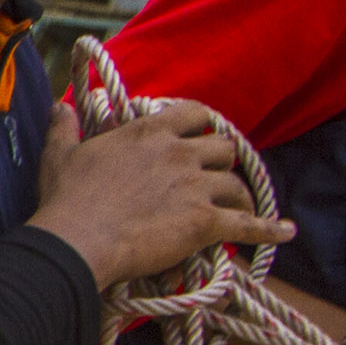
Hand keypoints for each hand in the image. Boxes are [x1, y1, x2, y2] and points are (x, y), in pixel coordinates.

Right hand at [29, 100, 288, 287]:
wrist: (78, 239)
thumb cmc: (68, 198)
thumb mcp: (60, 154)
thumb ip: (65, 126)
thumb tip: (60, 105)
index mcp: (150, 132)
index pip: (195, 113)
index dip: (201, 125)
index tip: (199, 138)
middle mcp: (181, 153)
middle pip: (224, 149)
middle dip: (222, 164)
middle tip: (214, 180)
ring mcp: (197, 188)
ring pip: (237, 185)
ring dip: (238, 197)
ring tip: (238, 209)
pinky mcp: (205, 223)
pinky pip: (249, 225)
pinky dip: (270, 230)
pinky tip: (286, 232)